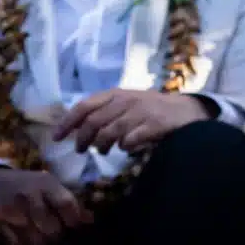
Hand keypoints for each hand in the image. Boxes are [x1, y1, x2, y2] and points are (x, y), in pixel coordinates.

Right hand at [0, 167, 91, 244]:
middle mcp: (28, 197)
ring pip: (34, 241)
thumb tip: (90, 220)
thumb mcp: (49, 185)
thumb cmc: (27, 185)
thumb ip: (69, 202)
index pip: (66, 205)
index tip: (74, 227)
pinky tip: (26, 242)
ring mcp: (10, 211)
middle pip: (51, 228)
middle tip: (57, 237)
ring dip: (41, 244)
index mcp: (46, 184)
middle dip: (57, 236)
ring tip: (43, 240)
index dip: (74, 220)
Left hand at [52, 89, 209, 153]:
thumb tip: (77, 129)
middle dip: (83, 139)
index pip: (85, 106)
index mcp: (117, 94)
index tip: (57, 137)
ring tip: (103, 151)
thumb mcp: (127, 103)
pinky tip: (127, 148)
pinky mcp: (154, 125)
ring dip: (102, 145)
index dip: (68, 122)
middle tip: (80, 150)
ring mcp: (141, 112)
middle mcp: (127, 100)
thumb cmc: (152, 109)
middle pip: (94, 121)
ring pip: (110, 132)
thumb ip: (106, 111)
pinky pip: (130, 140)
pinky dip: (124, 146)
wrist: (187, 111)